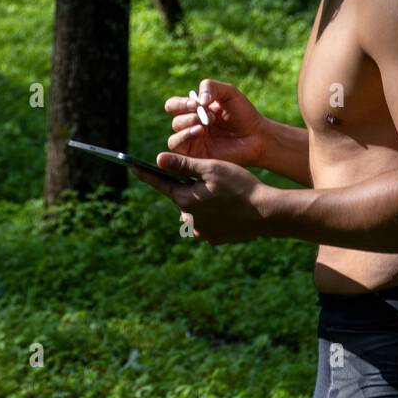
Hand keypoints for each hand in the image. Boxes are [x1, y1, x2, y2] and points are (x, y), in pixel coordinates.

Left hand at [130, 153, 270, 243]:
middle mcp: (189, 219)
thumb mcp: (211, 169)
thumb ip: (184, 165)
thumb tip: (158, 160)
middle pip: (180, 196)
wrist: (266, 213)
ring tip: (222, 193)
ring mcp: (202, 231)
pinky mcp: (215, 238)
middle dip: (187, 186)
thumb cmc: (240, 186)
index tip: (131, 166)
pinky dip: (213, 213)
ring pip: (194, 210)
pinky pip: (207, 222)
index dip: (145, 173)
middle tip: (205, 176)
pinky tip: (228, 207)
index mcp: (186, 200)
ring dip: (200, 201)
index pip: (160, 183)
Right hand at [163, 78, 267, 168]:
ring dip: (186, 126)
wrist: (257, 136)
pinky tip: (201, 131)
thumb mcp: (228, 92)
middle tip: (208, 115)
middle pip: (175, 120)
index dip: (180, 103)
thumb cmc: (244, 114)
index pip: (173, 106)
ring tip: (204, 125)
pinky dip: (185, 137)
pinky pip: (178, 149)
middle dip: (189, 115)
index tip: (196, 103)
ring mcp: (193, 143)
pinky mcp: (196, 157)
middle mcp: (191, 127)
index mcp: (195, 111)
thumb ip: (210, 86)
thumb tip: (196, 100)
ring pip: (174, 137)